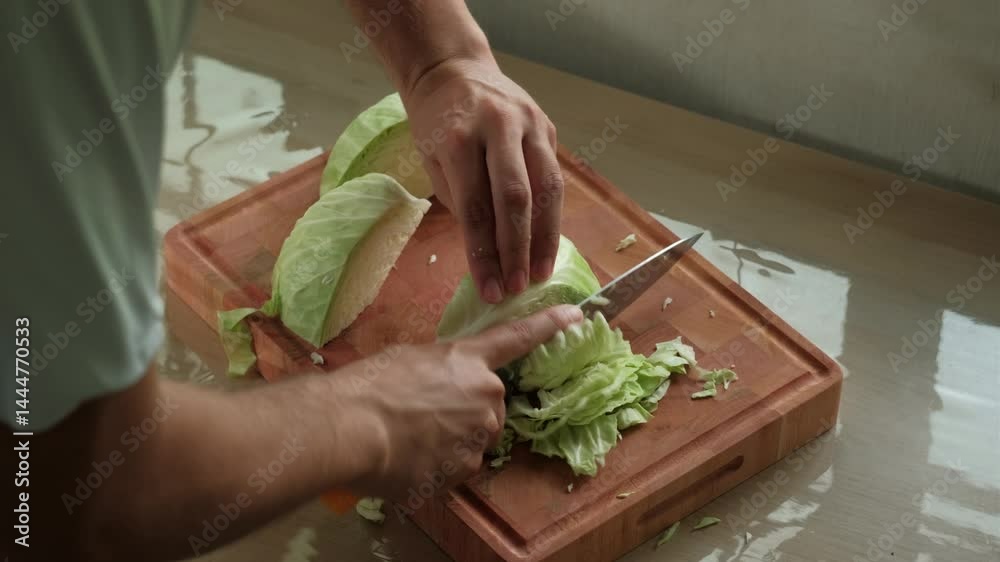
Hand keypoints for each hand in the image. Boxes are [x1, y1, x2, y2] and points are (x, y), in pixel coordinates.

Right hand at [341, 305, 581, 499]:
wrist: (352, 427)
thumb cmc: (370, 385)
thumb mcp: (409, 360)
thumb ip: (439, 369)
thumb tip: (438, 386)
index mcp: (469, 359)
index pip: (517, 338)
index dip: (548, 326)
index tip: (576, 316)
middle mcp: (485, 394)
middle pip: (489, 407)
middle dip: (465, 412)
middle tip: (424, 416)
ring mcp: (480, 433)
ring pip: (475, 440)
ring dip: (453, 441)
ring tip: (413, 439)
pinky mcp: (467, 467)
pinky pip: (460, 467)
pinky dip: (440, 467)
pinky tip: (412, 460)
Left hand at [402, 55, 563, 303]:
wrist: (454, 70)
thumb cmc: (436, 123)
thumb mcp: (433, 160)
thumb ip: (461, 202)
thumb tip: (489, 256)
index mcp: (460, 137)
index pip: (475, 208)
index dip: (484, 254)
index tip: (489, 290)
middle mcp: (499, 127)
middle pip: (516, 198)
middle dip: (518, 249)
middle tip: (519, 287)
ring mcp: (529, 124)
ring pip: (547, 189)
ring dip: (546, 237)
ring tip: (541, 273)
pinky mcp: (548, 127)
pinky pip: (554, 177)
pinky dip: (552, 215)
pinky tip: (548, 244)